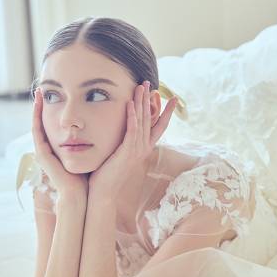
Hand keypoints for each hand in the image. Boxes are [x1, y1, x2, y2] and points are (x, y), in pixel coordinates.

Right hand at [32, 87, 88, 198]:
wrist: (84, 194)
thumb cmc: (92, 176)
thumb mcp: (93, 152)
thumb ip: (94, 140)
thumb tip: (108, 124)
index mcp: (60, 149)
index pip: (55, 125)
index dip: (55, 109)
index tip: (58, 93)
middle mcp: (49, 149)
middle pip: (44, 123)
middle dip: (43, 106)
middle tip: (43, 88)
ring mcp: (43, 152)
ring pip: (37, 125)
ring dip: (37, 108)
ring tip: (38, 91)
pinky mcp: (42, 155)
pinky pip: (37, 132)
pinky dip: (36, 117)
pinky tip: (39, 105)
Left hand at [88, 80, 177, 196]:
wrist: (105, 192)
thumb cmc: (108, 174)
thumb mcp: (120, 155)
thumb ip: (125, 143)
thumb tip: (123, 131)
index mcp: (144, 148)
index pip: (159, 126)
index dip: (166, 112)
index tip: (172, 98)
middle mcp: (144, 148)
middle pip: (151, 119)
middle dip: (151, 100)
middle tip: (150, 83)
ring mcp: (137, 150)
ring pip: (142, 121)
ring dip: (142, 103)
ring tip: (141, 87)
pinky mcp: (127, 151)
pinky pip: (131, 130)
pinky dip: (132, 116)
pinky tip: (131, 103)